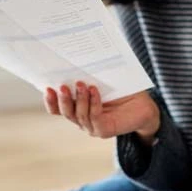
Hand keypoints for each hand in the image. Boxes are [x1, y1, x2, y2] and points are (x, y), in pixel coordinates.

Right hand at [43, 83, 159, 140]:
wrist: (143, 104)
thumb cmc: (121, 90)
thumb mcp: (99, 81)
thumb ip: (85, 77)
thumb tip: (72, 60)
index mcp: (76, 108)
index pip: (56, 108)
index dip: (50, 101)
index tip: (47, 87)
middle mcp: (81, 119)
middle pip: (65, 112)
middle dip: (62, 100)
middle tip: (62, 86)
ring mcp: (91, 127)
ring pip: (79, 115)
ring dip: (79, 99)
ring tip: (82, 84)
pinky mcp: (103, 130)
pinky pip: (94, 117)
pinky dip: (93, 103)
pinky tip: (95, 91)